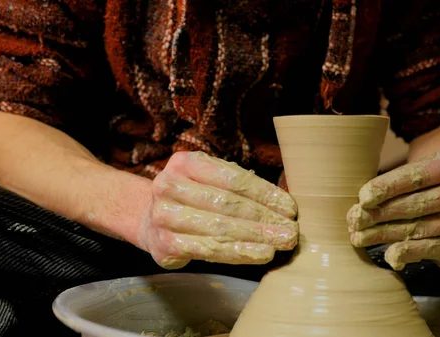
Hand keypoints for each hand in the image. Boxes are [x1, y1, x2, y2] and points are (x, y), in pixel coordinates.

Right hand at [139, 151, 298, 268]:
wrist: (148, 219)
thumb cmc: (190, 199)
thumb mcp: (208, 180)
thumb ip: (237, 186)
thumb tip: (282, 203)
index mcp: (185, 162)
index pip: (233, 179)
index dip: (265, 194)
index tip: (289, 208)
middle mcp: (169, 185)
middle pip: (227, 204)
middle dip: (264, 218)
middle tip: (291, 230)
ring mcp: (164, 215)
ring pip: (220, 228)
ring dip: (256, 237)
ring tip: (281, 243)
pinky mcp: (165, 243)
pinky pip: (210, 249)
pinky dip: (239, 252)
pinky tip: (261, 254)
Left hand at [347, 151, 439, 270]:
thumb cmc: (423, 176)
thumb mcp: (413, 166)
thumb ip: (392, 182)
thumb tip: (363, 203)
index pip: (415, 177)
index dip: (387, 188)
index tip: (363, 198)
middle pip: (416, 204)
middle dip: (380, 214)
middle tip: (354, 220)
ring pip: (419, 228)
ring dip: (385, 234)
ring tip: (359, 237)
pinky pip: (430, 249)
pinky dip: (408, 253)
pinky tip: (389, 255)